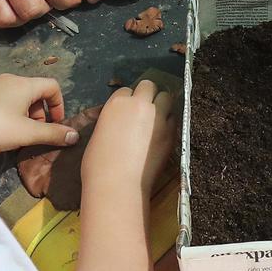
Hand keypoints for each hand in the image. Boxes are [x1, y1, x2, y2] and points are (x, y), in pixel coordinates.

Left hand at [0, 74, 76, 161]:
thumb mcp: (28, 134)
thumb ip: (53, 134)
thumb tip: (75, 135)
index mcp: (24, 84)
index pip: (52, 86)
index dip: (59, 105)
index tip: (55, 125)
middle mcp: (7, 79)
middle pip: (33, 93)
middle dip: (38, 115)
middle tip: (33, 135)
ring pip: (14, 100)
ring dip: (21, 118)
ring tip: (13, 140)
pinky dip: (4, 118)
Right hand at [82, 78, 178, 200]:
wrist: (118, 184)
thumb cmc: (98, 164)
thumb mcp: (98, 134)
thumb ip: (112, 121)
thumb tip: (119, 124)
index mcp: (117, 103)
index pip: (126, 90)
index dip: (127, 100)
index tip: (127, 111)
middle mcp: (139, 104)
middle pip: (148, 86)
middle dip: (147, 95)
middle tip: (144, 110)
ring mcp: (158, 117)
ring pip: (166, 97)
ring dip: (161, 104)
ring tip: (156, 119)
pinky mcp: (171, 133)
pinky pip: (173, 118)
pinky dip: (169, 122)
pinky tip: (162, 134)